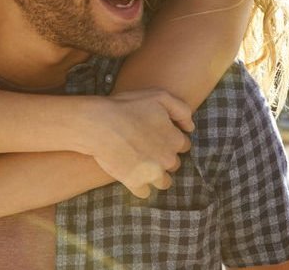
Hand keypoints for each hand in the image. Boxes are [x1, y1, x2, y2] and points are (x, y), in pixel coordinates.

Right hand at [78, 89, 193, 197]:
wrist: (98, 124)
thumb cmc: (127, 106)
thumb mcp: (160, 96)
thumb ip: (181, 110)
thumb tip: (190, 127)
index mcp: (175, 140)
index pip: (183, 145)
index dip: (171, 140)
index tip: (158, 136)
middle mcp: (167, 159)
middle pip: (173, 164)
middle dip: (164, 158)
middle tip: (147, 148)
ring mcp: (152, 174)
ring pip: (163, 182)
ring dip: (155, 175)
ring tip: (141, 164)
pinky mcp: (135, 183)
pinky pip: (145, 193)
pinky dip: (139, 186)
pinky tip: (131, 174)